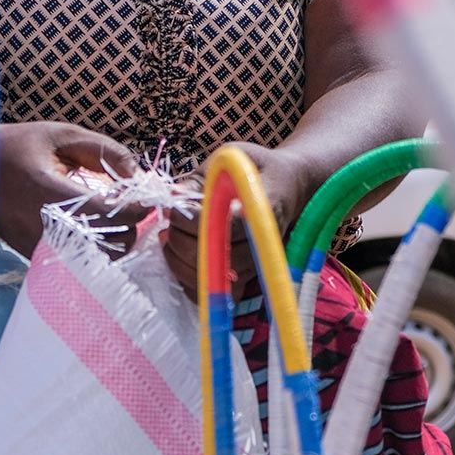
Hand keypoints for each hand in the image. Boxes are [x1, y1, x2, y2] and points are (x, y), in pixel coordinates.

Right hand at [0, 121, 149, 260]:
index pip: (114, 214)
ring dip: (114, 239)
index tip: (146, 196)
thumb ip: (104, 150)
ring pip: (99, 260)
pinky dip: (94, 247)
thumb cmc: (15, 146)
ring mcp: (38, 247)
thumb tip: (138, 173)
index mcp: (51, 193)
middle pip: (113, 244)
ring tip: (110, 215)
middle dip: (129, 225)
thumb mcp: (60, 135)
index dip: (139, 207)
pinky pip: (78, 262)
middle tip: (126, 204)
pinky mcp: (34, 257)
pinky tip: (88, 224)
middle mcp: (44, 228)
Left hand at [161, 144, 311, 297]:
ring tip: (168, 239)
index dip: (192, 222)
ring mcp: (256, 263)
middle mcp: (263, 242)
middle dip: (181, 242)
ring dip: (180, 262)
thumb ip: (200, 180)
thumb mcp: (228, 161)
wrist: (286, 186)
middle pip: (217, 258)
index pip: (226, 227)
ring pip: (213, 280)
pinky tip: (179, 259)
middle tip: (169, 226)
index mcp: (262, 209)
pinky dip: (191, 281)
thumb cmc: (253, 170)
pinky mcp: (248, 277)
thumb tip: (172, 197)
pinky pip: (216, 293)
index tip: (175, 210)